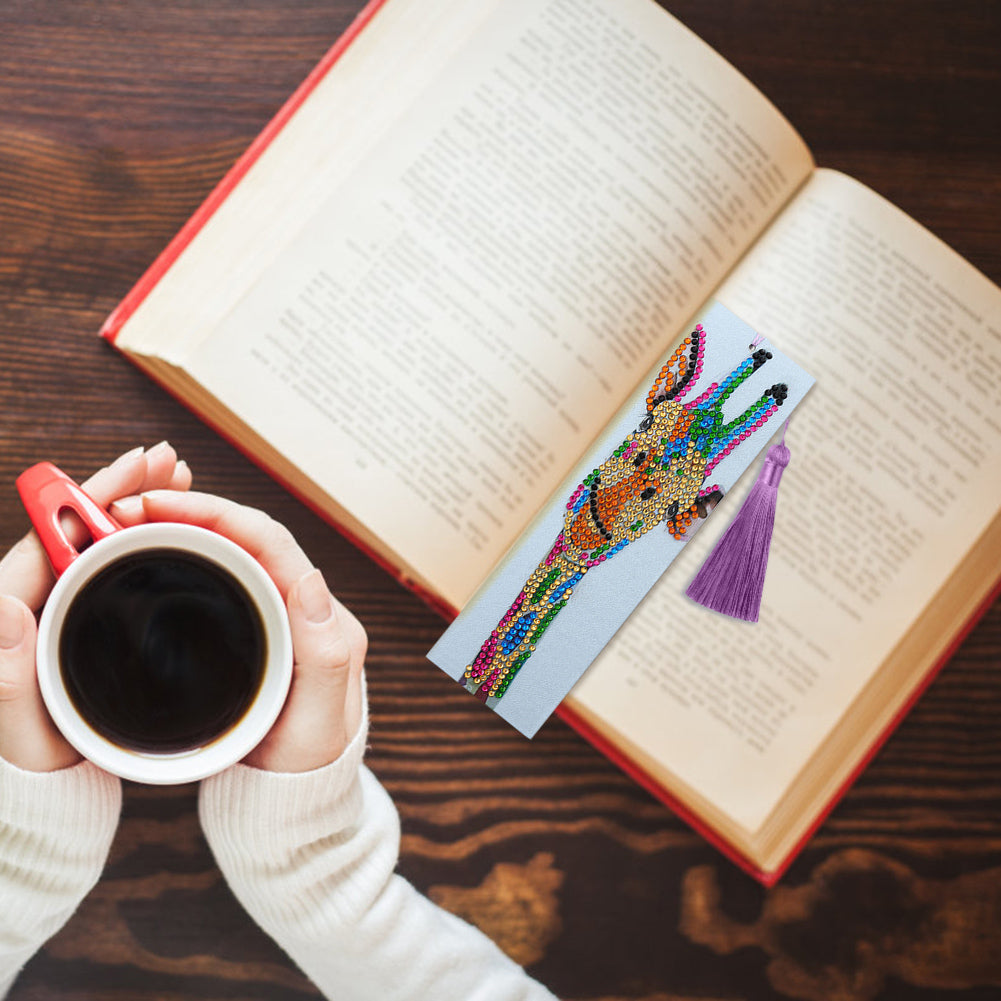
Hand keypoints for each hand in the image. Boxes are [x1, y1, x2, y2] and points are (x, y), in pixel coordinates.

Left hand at [0, 443, 192, 771]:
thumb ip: (6, 677)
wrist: (53, 790)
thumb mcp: (22, 730)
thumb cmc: (35, 763)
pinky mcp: (87, 621)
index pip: (55, 538)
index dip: (95, 496)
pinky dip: (145, 540)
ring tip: (178, 480)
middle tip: (171, 461)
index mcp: (16, 612)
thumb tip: (4, 607)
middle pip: (82, 528)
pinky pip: (116, 567)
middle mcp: (38, 601)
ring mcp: (65, 608)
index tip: (134, 468)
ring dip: (140, 506)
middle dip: (126, 488)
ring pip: (102, 542)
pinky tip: (173, 528)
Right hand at [111, 490, 366, 772]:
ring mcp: (283, 616)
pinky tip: (158, 556)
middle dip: (193, 510)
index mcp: (324, 619)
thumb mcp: (319, 721)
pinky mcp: (262, 629)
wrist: (297, 798)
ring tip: (135, 520)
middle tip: (130, 507)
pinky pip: (228, 577)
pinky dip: (192, 557)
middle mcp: (307, 608)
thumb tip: (311, 580)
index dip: (217, 513)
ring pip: (237, 552)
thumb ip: (323, 654)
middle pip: (250, 537)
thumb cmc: (309, 765)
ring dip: (189, 528)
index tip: (160, 505)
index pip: (271, 542)